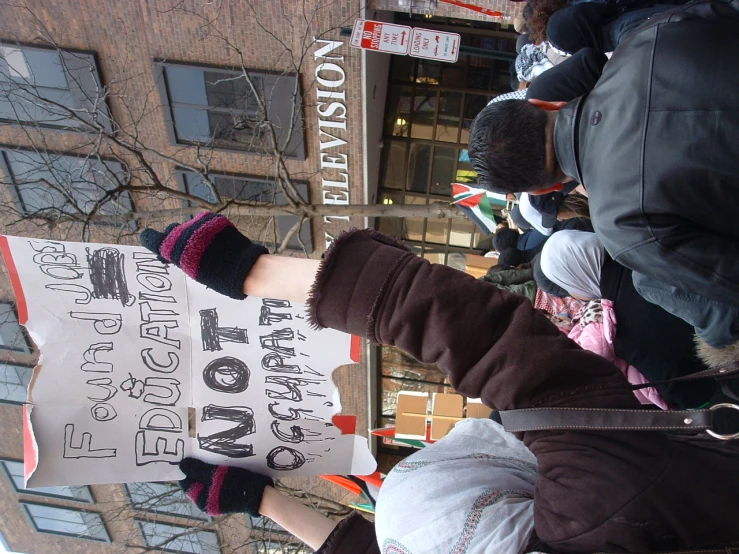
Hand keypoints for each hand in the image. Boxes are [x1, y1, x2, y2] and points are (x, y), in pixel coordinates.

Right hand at [140, 212, 266, 298]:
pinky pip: (204, 222)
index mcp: (175, 250)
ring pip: (189, 226)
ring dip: (192, 233)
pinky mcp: (213, 219)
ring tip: (205, 247)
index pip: (153, 239)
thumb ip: (181, 258)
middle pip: (172, 231)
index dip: (152, 239)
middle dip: (176, 238)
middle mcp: (183, 234)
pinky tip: (215, 240)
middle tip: (185, 249)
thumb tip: (174, 251)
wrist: (243, 268)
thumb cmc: (217, 277)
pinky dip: (207, 229)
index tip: (152, 240)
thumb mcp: (193, 271)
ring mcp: (199, 224)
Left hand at [179, 457, 273, 516]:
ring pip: (208, 479)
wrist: (260, 493)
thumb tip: (181, 465)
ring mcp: (218, 497)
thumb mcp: (216, 475)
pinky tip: (221, 462)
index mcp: (201, 499)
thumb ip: (198, 470)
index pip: (187, 483)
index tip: (186, 454)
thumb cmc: (236, 484)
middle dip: (198, 466)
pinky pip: (217, 480)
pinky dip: (217, 472)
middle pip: (197, 480)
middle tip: (199, 450)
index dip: (185, 469)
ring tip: (210, 454)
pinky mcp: (228, 492)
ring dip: (208, 467)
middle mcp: (208, 501)